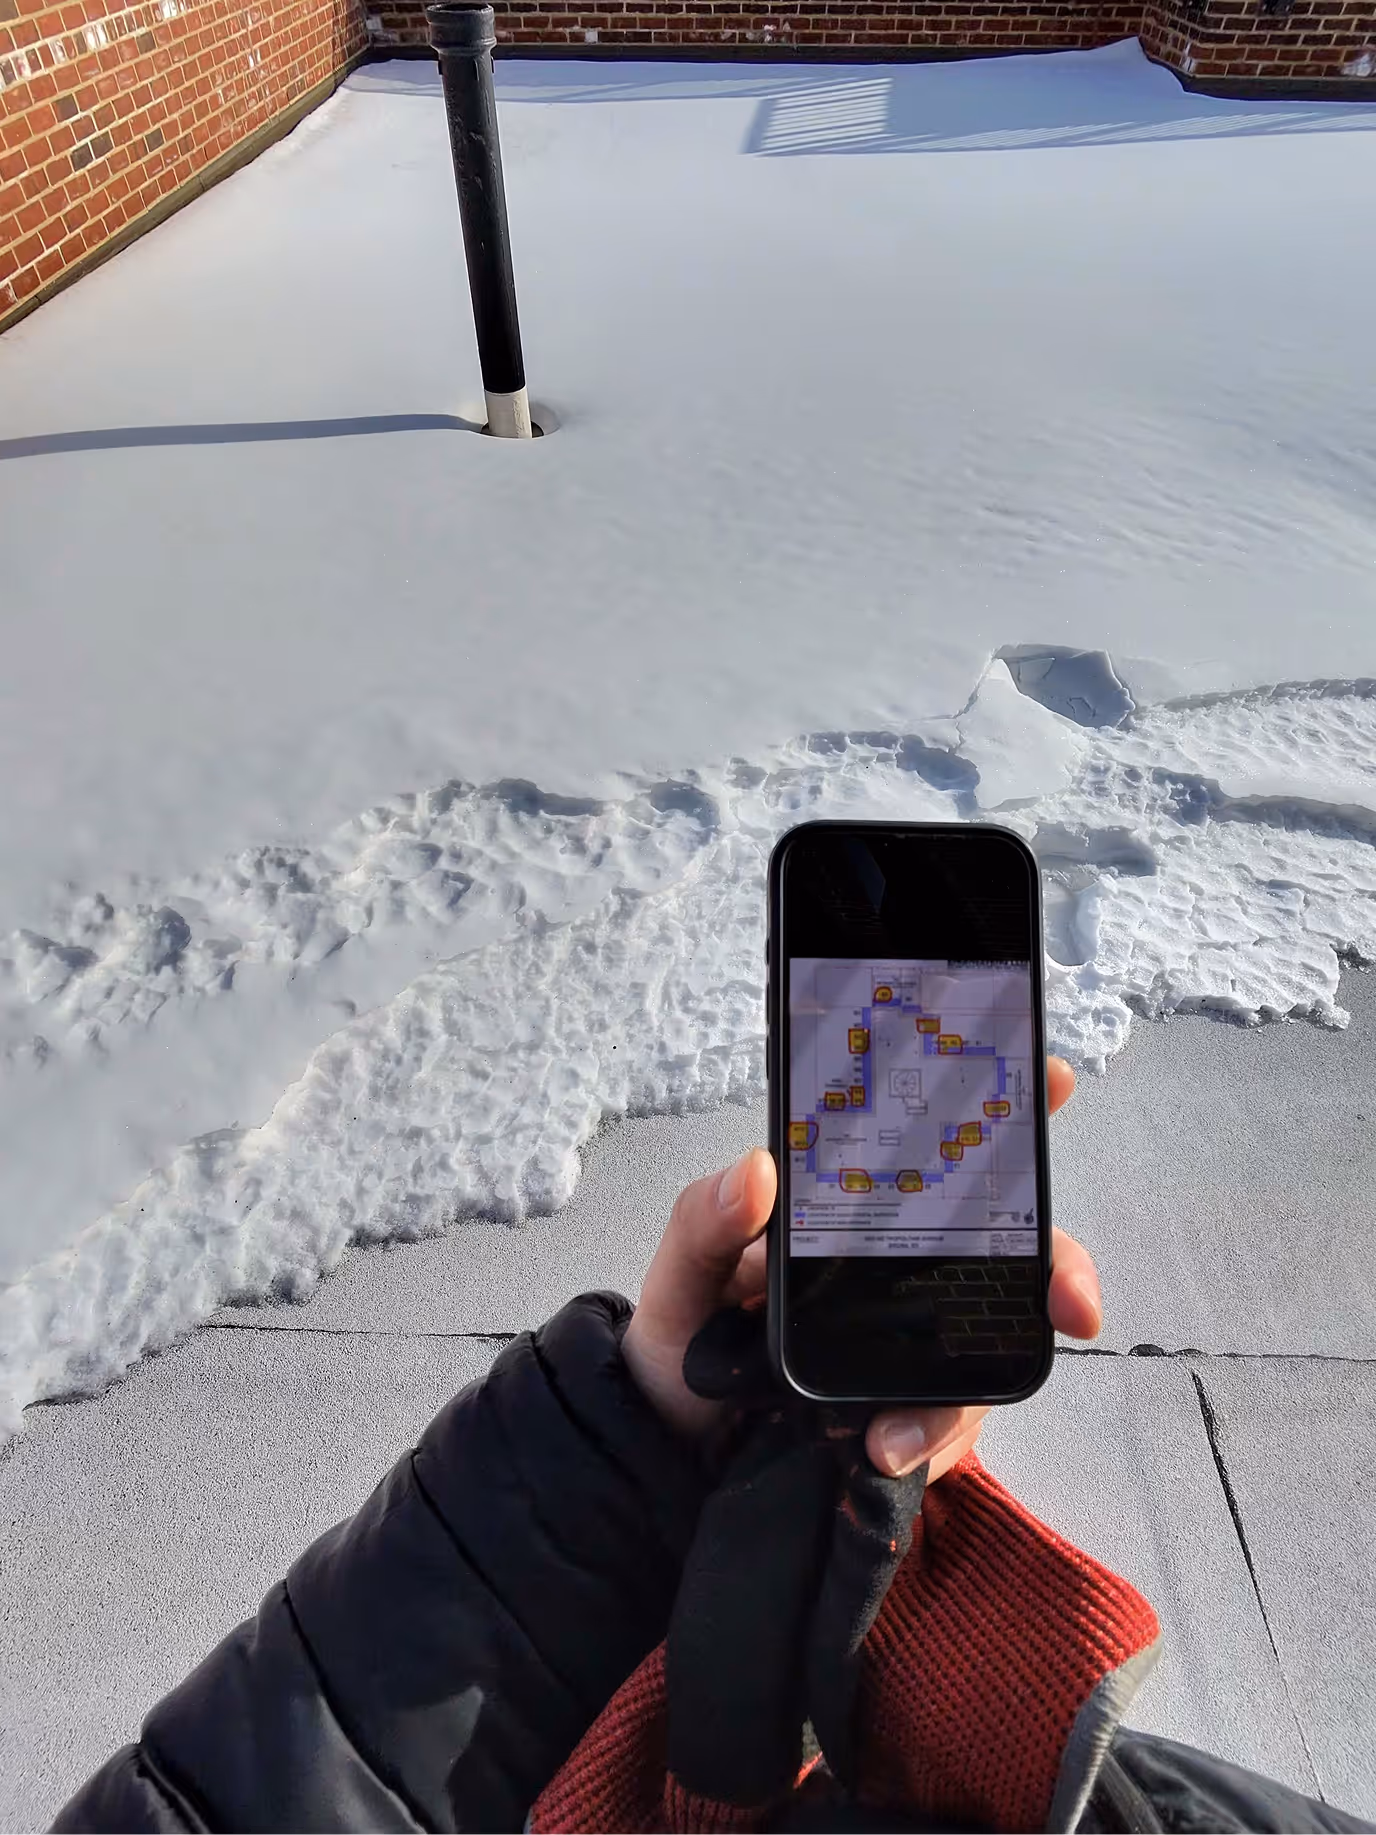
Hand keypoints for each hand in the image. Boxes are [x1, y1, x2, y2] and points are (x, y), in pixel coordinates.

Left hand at [621, 1057, 1098, 1481]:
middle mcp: (899, 1268)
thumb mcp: (681, 1270)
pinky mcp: (909, 1405)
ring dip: (967, 1392)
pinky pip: (952, 1420)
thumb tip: (759, 1167)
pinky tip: (890, 1454)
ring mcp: (913, 1338)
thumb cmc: (682, 1338)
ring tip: (894, 1438)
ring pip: (989, 1346)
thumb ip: (706, 1219)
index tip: (1057, 1082)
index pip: (938, 1147)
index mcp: (852, 1210)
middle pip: (1006, 1249)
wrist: (670, 1443)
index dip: (1006, 1109)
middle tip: (1071, 1303)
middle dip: (1057, 1268)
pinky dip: (935, 1442)